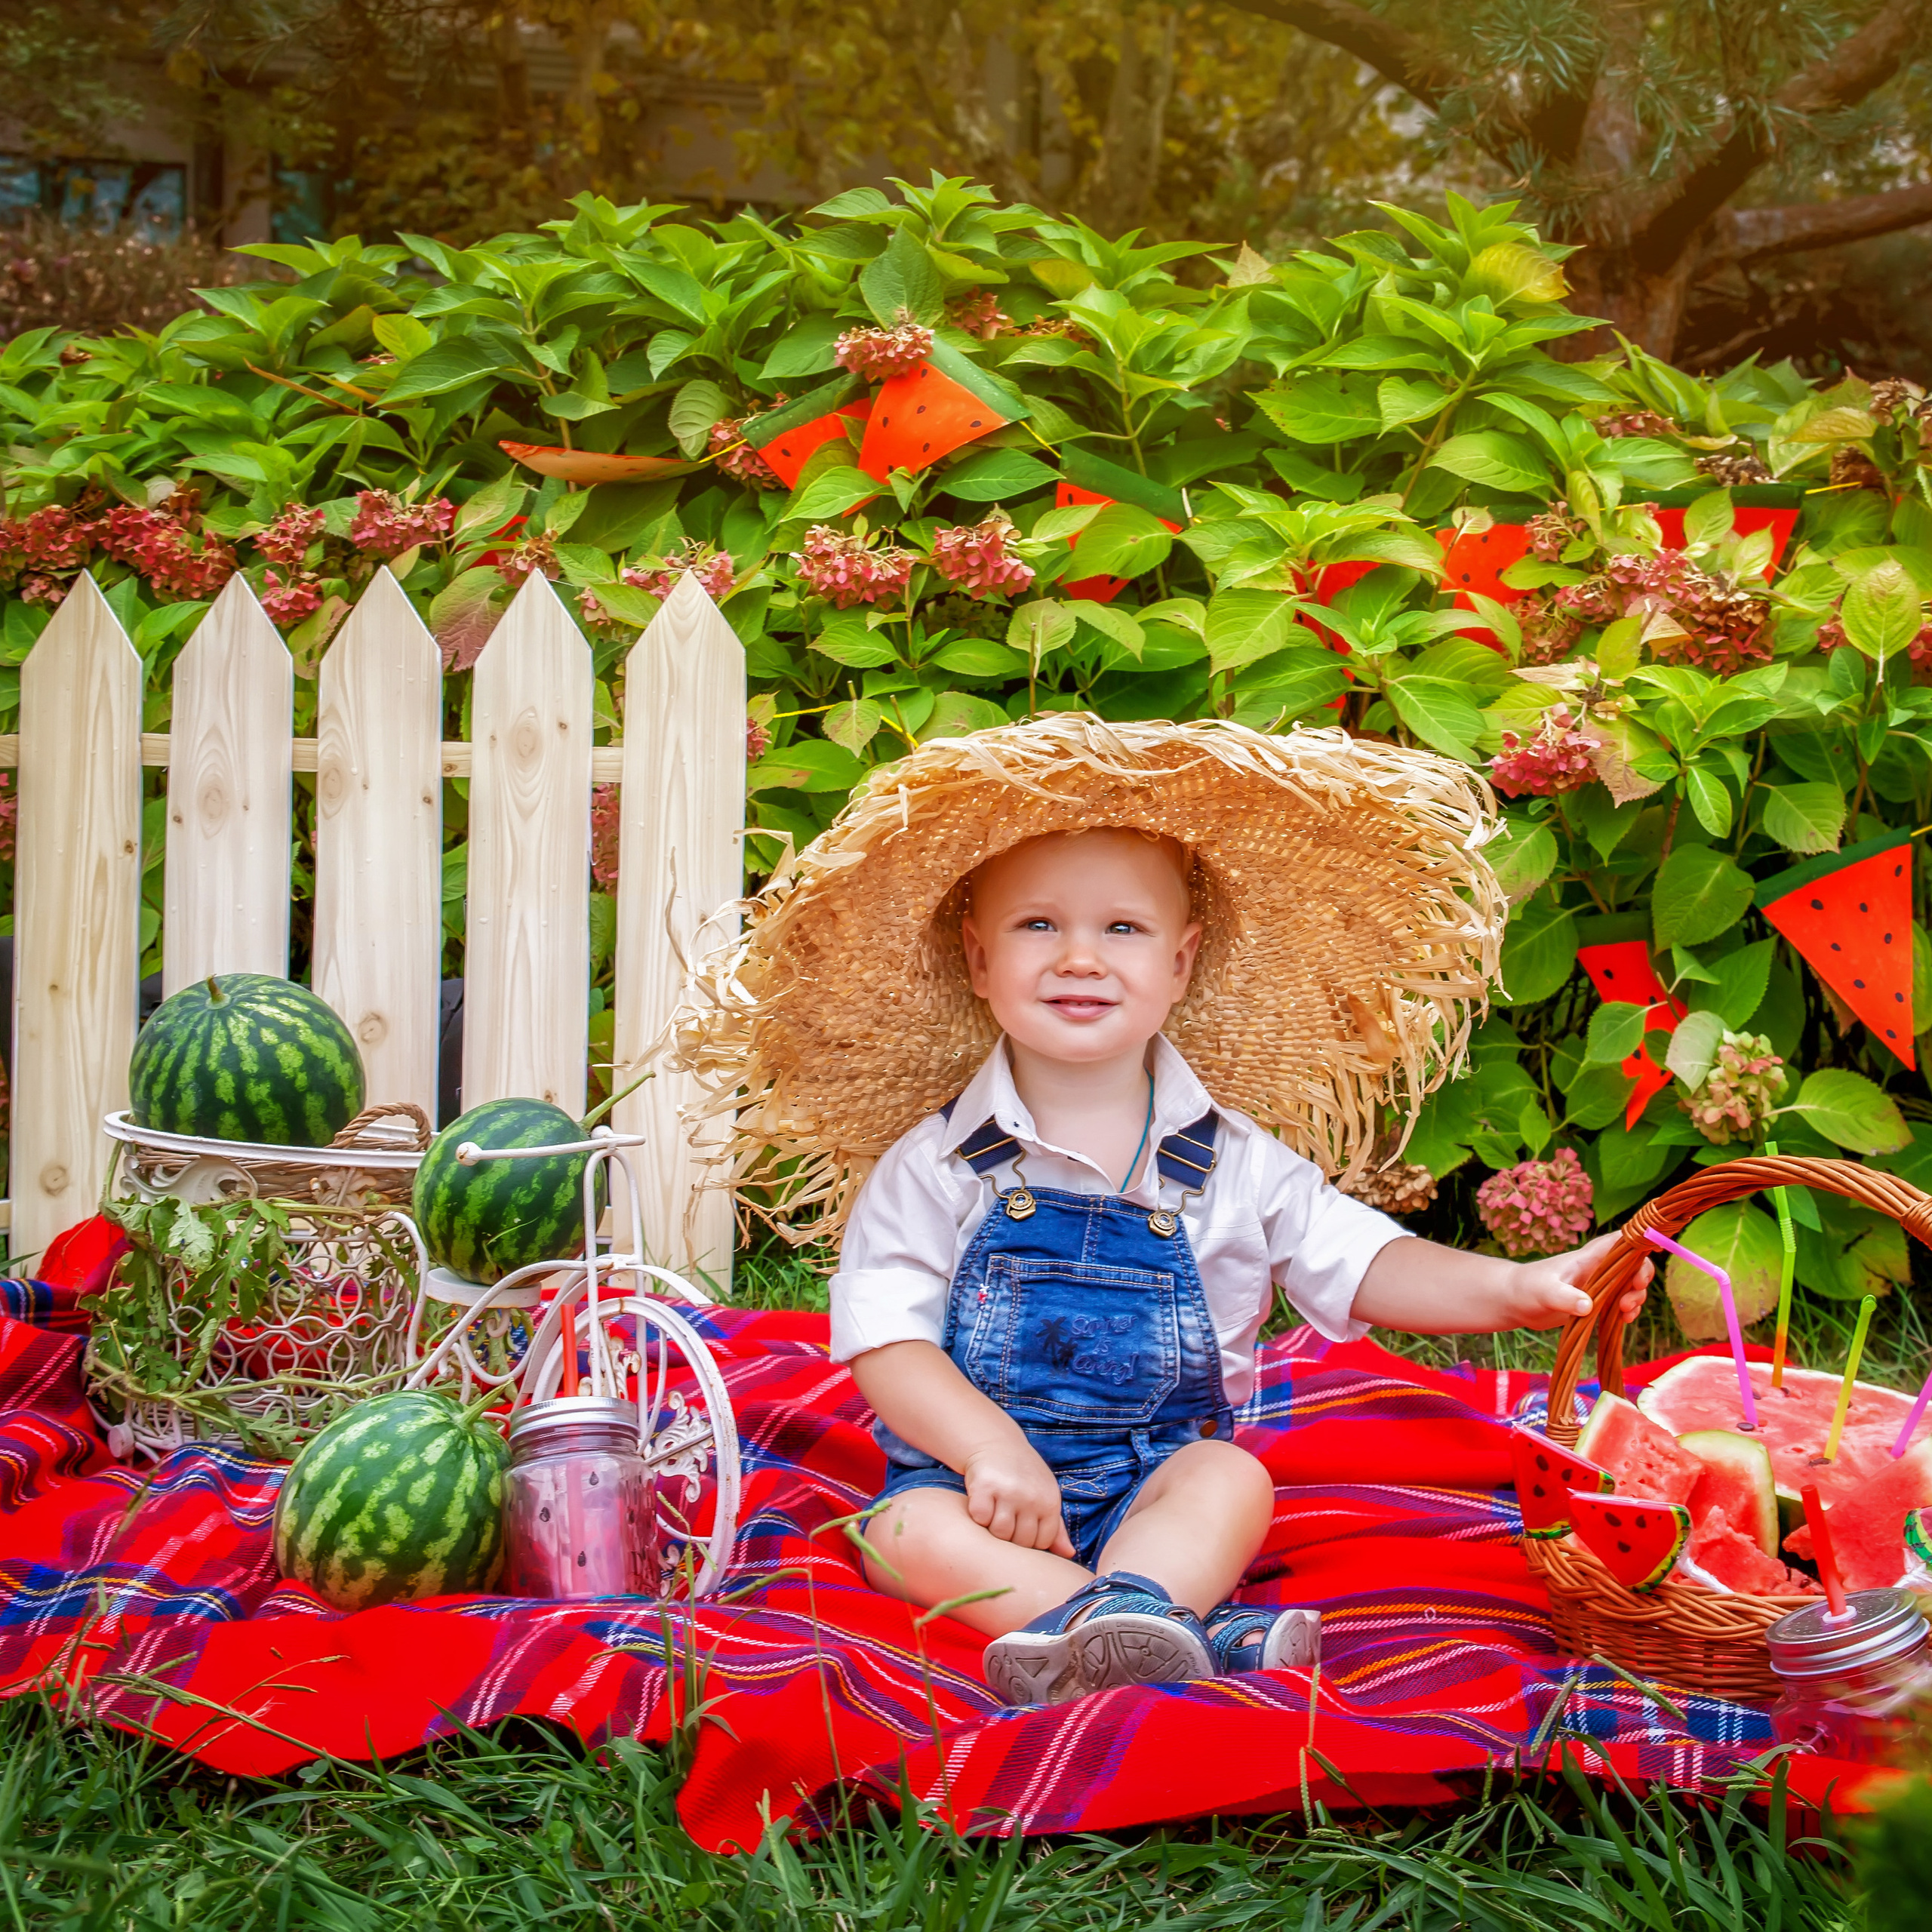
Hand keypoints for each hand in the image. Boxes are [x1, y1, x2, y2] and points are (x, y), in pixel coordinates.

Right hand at [960, 1441, 1074, 1556]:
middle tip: (1005, 1518)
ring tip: (994, 1512)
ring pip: (1000, 1533)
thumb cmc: (1024, 1475)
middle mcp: (1031, 1497)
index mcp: (1050, 1501)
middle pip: (1021, 1541)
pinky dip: (978, 1516)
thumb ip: (1056, 1527)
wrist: (996, 1443)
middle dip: (1011, 1536)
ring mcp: (1008, 1492)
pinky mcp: (984, 1487)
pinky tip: (982, 1504)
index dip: (1030, 1541)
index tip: (1022, 1527)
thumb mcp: (1045, 1495)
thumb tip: (1068, 1554)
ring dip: (993, 1528)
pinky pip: (980, 1518)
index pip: (1043, 1542)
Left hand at [1509, 1229, 1653, 1331]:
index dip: (1641, 1241)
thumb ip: (1565, 1298)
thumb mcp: (1545, 1292)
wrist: (1515, 1301)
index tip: (1654, 1251)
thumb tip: (1588, 1306)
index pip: (1621, 1241)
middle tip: (1629, 1300)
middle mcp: (1598, 1267)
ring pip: (1631, 1285)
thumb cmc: (1527, 1288)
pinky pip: (1622, 1302)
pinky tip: (1624, 1320)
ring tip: (1625, 1313)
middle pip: (1634, 1264)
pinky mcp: (1596, 1301)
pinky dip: (1629, 1310)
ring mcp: (1599, 1284)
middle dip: (1641, 1279)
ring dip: (1636, 1297)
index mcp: (1589, 1256)